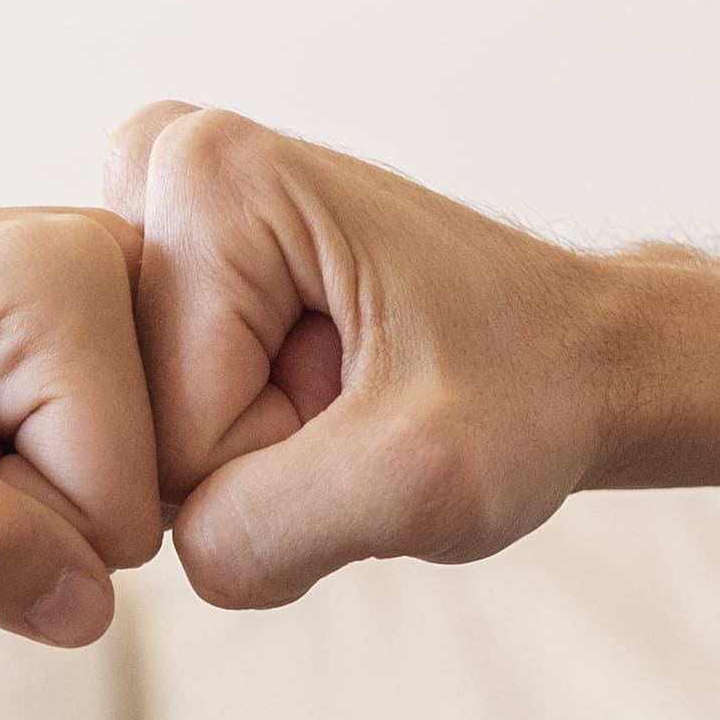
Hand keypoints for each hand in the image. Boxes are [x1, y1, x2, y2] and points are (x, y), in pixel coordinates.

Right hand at [102, 105, 719, 611]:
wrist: (582, 353)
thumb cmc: (527, 391)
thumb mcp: (419, 482)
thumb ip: (259, 532)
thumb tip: (166, 550)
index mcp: (206, 179)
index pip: (163, 430)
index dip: (274, 461)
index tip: (366, 404)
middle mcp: (162, 169)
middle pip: (137, 423)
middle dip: (253, 453)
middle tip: (357, 402)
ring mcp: (160, 217)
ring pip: (143, 430)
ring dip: (251, 449)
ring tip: (345, 395)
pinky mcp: (173, 265)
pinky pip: (160, 417)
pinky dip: (244, 436)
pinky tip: (317, 390)